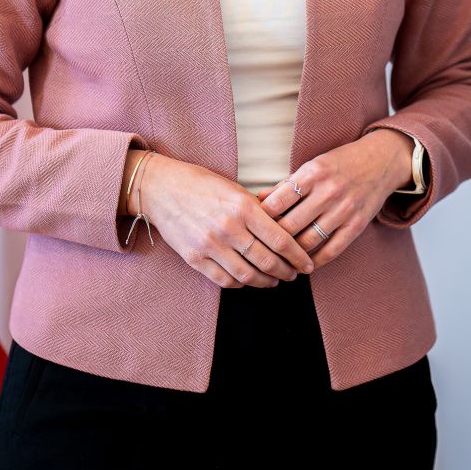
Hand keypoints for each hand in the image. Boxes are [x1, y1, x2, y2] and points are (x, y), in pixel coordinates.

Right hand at [129, 152, 314, 288]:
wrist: (162, 188)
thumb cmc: (202, 185)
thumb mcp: (236, 189)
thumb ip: (259, 210)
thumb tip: (285, 230)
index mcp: (243, 207)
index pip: (280, 240)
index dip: (298, 256)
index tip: (307, 264)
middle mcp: (228, 228)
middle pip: (267, 261)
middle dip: (285, 272)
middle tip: (293, 274)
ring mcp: (210, 245)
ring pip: (247, 275)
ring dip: (265, 282)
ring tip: (274, 281)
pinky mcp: (194, 258)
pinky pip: (224, 280)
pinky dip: (240, 284)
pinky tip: (248, 280)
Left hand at [258, 130, 413, 269]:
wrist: (382, 160)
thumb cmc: (342, 162)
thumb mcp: (313, 165)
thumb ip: (286, 184)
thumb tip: (257, 200)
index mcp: (313, 173)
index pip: (277, 202)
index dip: (261, 217)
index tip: (252, 226)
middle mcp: (328, 192)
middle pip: (290, 225)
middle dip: (272, 239)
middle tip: (261, 248)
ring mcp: (344, 210)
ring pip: (308, 241)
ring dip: (291, 254)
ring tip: (279, 259)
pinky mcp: (357, 225)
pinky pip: (331, 250)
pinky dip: (314, 261)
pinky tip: (304, 264)